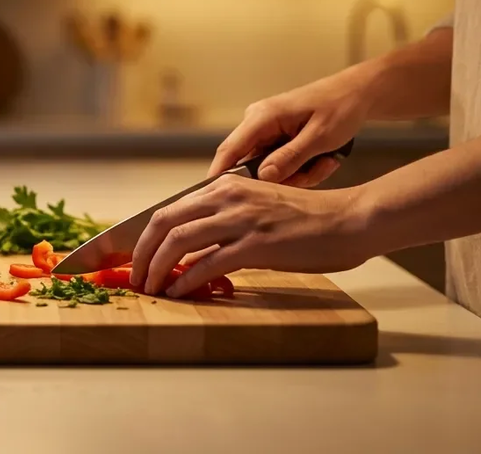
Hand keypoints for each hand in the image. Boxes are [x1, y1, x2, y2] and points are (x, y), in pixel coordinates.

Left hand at [129, 175, 372, 296]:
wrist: (348, 221)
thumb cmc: (306, 220)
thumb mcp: (256, 209)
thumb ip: (223, 221)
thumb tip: (191, 248)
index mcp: (225, 187)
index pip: (167, 209)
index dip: (142, 236)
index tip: (132, 258)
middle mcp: (227, 197)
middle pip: (163, 222)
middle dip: (141, 253)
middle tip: (134, 277)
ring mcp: (240, 219)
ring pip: (178, 241)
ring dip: (156, 267)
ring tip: (150, 287)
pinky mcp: (256, 244)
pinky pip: (207, 263)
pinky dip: (186, 279)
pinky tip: (177, 292)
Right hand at [209, 68, 374, 186]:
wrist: (357, 94)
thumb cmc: (340, 108)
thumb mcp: (319, 137)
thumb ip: (290, 157)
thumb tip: (262, 177)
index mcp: (262, 117)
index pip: (229, 150)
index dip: (219, 176)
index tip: (216, 200)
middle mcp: (257, 123)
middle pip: (253, 166)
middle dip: (284, 177)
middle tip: (315, 172)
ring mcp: (267, 131)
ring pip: (270, 169)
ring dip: (299, 173)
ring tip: (326, 162)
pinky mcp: (277, 139)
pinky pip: (281, 164)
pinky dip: (302, 168)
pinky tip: (323, 160)